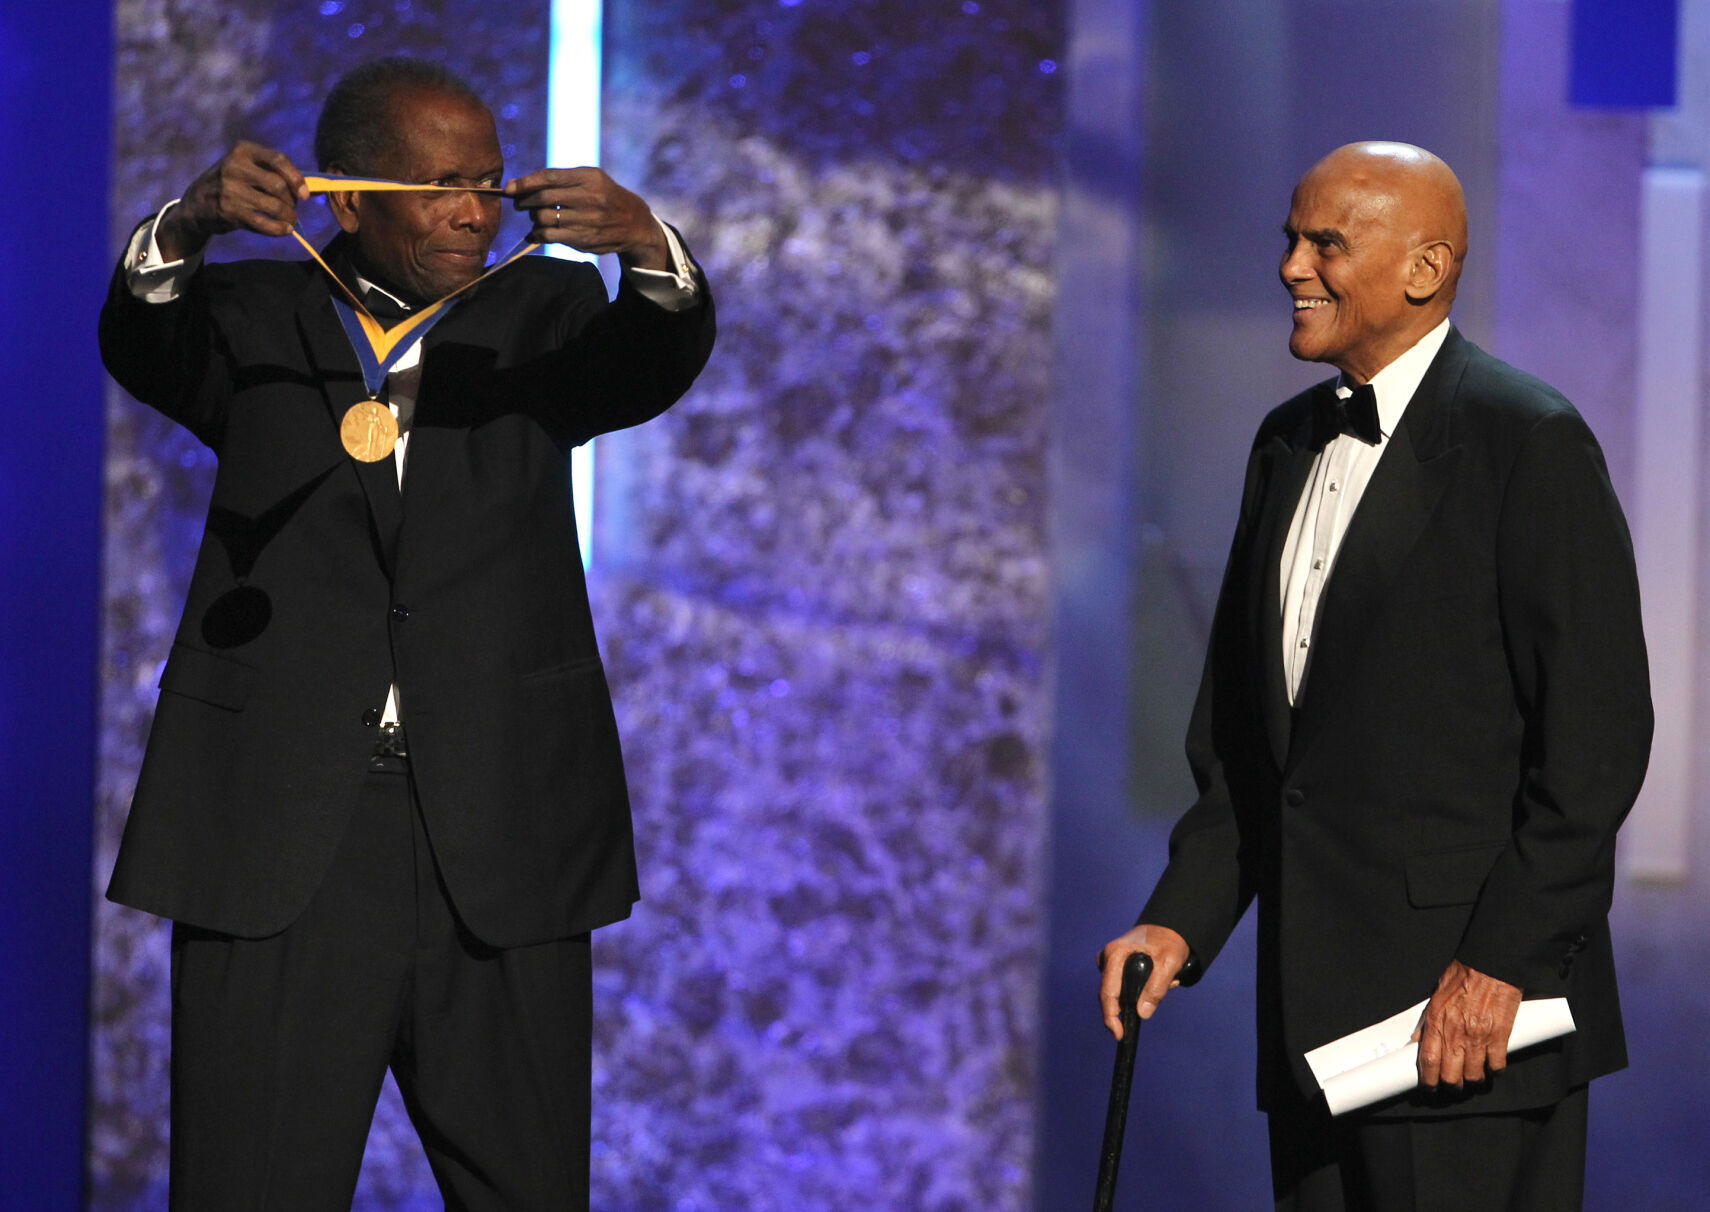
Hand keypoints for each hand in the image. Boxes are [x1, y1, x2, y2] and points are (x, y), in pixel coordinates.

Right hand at [159, 142, 309, 260]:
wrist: (198, 202)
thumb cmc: (234, 183)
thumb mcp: (248, 167)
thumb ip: (275, 172)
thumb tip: (314, 189)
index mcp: (243, 150)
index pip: (279, 159)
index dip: (296, 178)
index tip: (305, 194)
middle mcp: (235, 166)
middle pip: (279, 185)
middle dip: (292, 201)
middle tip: (292, 208)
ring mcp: (230, 189)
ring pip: (274, 206)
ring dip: (289, 217)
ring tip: (290, 220)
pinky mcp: (229, 210)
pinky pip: (264, 223)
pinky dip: (279, 229)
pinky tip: (285, 230)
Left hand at [503, 168, 669, 268]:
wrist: (634, 222)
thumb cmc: (604, 196)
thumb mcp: (590, 179)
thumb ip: (560, 179)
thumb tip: (519, 186)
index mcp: (589, 177)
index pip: (549, 177)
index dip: (525, 183)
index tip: (509, 188)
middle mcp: (589, 198)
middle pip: (543, 198)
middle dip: (525, 201)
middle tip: (520, 203)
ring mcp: (587, 220)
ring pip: (543, 218)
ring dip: (534, 218)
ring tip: (536, 217)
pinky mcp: (584, 239)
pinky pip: (550, 236)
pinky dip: (537, 234)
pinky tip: (536, 233)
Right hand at [1098, 923, 1190, 1039]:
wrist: (1169, 929)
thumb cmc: (1169, 941)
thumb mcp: (1169, 963)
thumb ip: (1156, 988)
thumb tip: (1142, 1013)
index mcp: (1116, 954)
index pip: (1108, 992)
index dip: (1111, 1017)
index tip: (1119, 1034)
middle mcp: (1109, 958)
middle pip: (1111, 995)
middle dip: (1133, 1004)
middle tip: (1157, 1001)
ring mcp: (1111, 962)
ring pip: (1120, 992)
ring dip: (1142, 995)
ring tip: (1167, 982)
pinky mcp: (1117, 967)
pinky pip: (1125, 986)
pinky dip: (1142, 989)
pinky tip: (1161, 980)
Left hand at [1415, 959, 1521, 1087]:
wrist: (1491, 964)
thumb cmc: (1463, 975)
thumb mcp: (1436, 994)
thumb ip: (1426, 1019)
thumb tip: (1416, 1039)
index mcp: (1437, 1021)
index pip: (1428, 1061)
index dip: (1428, 1080)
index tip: (1429, 1087)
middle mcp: (1456, 1032)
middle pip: (1451, 1075)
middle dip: (1452, 1085)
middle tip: (1454, 1084)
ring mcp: (1479, 1036)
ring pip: (1475, 1075)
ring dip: (1474, 1080)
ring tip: (1473, 1076)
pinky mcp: (1500, 1035)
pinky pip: (1497, 1064)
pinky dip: (1495, 1070)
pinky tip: (1493, 1067)